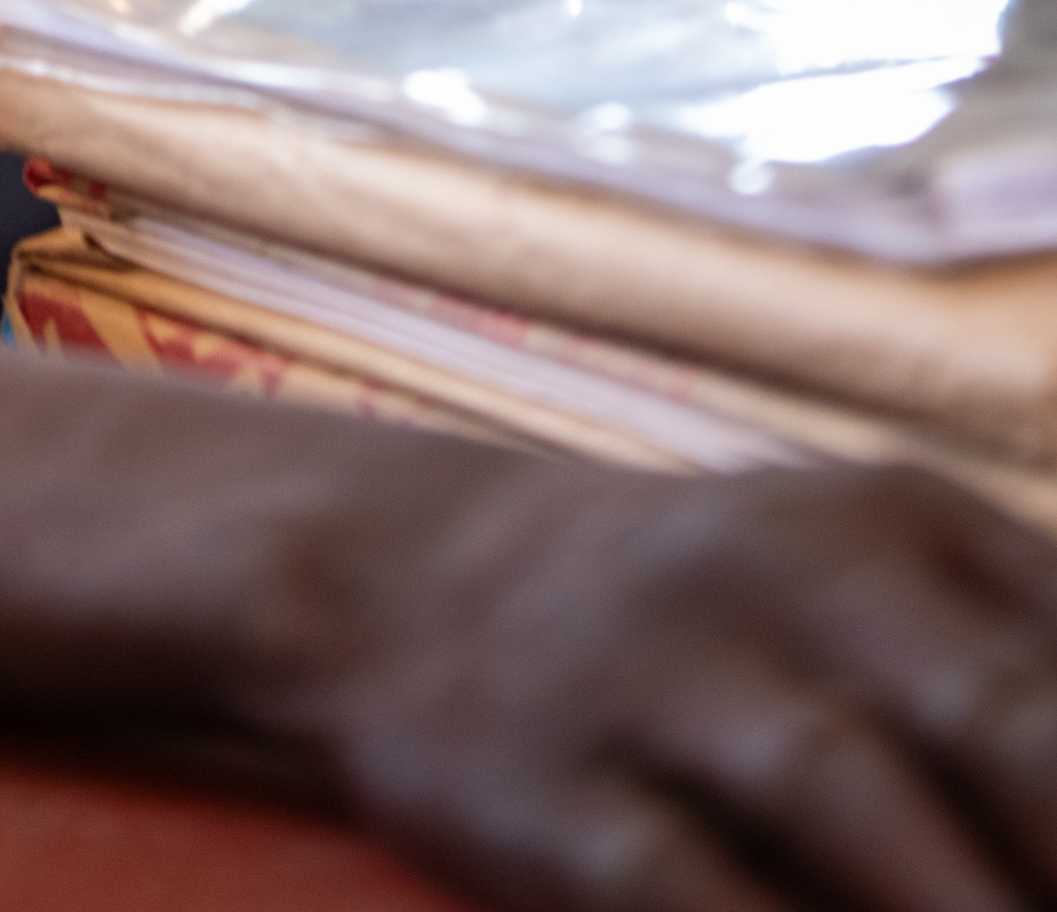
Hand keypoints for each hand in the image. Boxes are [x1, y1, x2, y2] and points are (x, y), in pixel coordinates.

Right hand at [289, 442, 1056, 911]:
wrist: (400, 572)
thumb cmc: (709, 614)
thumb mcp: (875, 573)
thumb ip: (1018, 655)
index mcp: (903, 519)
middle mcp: (790, 573)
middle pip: (999, 718)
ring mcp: (663, 676)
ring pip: (847, 799)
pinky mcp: (556, 795)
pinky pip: (682, 893)